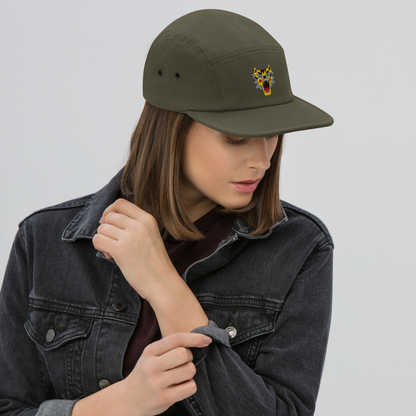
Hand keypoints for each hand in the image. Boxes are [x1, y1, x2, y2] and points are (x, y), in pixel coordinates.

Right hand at [72, 333, 211, 415]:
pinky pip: (190, 387)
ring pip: (189, 370)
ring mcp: (157, 383)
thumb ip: (169, 347)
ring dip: (190, 372)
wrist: (128, 399)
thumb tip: (199, 339)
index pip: (176, 339)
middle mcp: (152, 366)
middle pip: (184, 354)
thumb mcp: (151, 355)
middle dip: (189, 357)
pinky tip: (179, 387)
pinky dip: (190, 386)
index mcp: (150, 351)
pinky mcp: (164, 398)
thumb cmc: (146, 373)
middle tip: (183, 362)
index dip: (194, 337)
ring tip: (180, 376)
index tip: (207, 339)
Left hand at [93, 198, 208, 336]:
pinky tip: (110, 255)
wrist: (163, 282)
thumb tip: (108, 220)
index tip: (110, 223)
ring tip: (113, 251)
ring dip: (103, 240)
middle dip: (106, 228)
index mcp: (147, 219)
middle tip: (113, 242)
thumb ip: (135, 225)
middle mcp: (139, 225)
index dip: (110, 211)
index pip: (120, 203)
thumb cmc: (155, 263)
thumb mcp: (150, 235)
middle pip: (109, 216)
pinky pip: (98, 240)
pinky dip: (99, 247)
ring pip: (102, 228)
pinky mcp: (121, 250)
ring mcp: (130, 236)